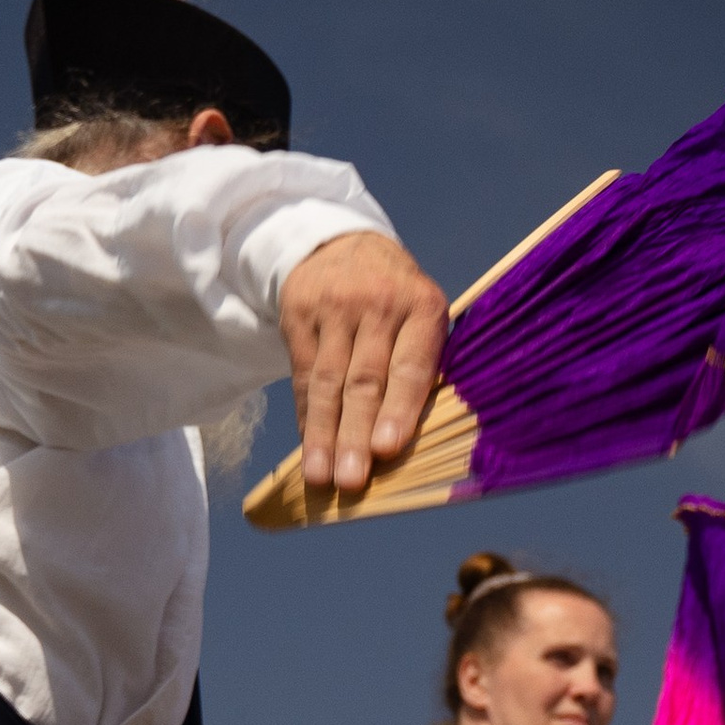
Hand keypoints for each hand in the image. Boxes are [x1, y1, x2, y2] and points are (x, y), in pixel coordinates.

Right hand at [278, 233, 447, 495]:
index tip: (387, 449)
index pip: (411, 367)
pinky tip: (309, 446)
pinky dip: (305, 414)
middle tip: (352, 481)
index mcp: (423, 308)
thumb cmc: (399, 303)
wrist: (345, 244)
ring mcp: (335, 306)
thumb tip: (418, 445)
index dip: (399, 410)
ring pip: (327, 381)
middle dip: (355, 435)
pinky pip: (302, 373)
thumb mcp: (424, 318)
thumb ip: (425, 368)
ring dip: (324, 434)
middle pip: (364, 380)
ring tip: (322, 476)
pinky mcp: (299, 311)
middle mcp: (378, 304)